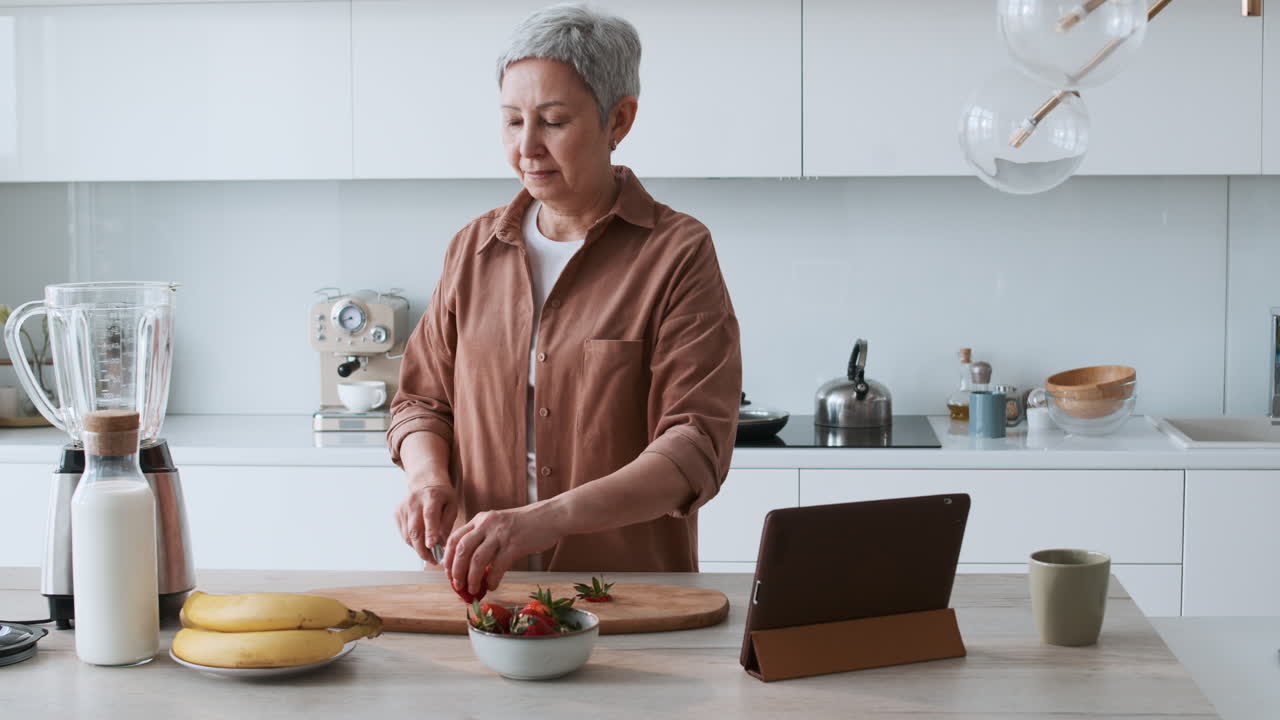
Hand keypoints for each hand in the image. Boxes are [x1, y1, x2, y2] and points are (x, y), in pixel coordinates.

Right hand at [394, 476, 457, 564]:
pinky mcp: (397, 512)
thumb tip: (442, 544)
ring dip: (418, 547)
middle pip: (415, 530)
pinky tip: (421, 541)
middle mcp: (414, 501)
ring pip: (407, 535)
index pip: (430, 516)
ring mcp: (403, 507)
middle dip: (422, 549)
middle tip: (433, 560)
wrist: (423, 479)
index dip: (430, 532)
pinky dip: (412, 541)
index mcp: (432, 496)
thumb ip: (447, 523)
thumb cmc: (442, 494)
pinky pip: (403, 533)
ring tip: (429, 553)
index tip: (432, 546)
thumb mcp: (452, 504)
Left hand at [443, 505, 559, 596]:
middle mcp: (487, 524)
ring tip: (472, 589)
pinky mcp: (515, 545)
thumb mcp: (499, 523)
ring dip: (471, 578)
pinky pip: (498, 566)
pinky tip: (492, 586)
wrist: (551, 516)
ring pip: (477, 559)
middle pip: (462, 549)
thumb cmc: (526, 523)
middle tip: (457, 585)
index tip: (447, 572)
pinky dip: (492, 579)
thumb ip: (484, 538)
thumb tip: (471, 565)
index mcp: (481, 519)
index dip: (448, 558)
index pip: (455, 538)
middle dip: (456, 571)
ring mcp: (501, 534)